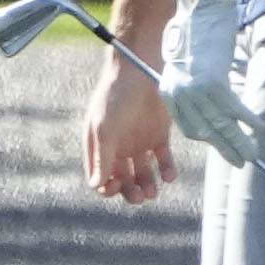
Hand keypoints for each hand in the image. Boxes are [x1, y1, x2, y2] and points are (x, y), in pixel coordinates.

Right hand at [81, 46, 176, 208]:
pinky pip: (163, 160)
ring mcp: (138, 142)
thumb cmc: (115, 96)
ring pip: (142, 174)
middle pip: (122, 180)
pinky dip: (166, 171)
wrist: (141, 69)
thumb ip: (102, 158)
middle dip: (129, 192)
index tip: (116, 185)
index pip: (100, 177)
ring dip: (147, 186)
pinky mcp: (159, 136)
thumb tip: (96, 187)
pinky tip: (168, 176)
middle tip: (139, 196)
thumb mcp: (104, 128)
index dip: (107, 188)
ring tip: (152, 191)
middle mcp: (118, 147)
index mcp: (99, 145)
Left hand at [153, 0, 264, 166]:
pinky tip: (259, 128)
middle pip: (206, 132)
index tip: (223, 145)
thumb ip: (192, 88)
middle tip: (241, 162)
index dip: (209, 139)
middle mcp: (180, 95)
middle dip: (226, 149)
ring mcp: (196, 90)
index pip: (190, 128)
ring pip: (221, 125)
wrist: (200, 10)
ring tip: (253, 154)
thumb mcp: (185, 66)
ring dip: (239, 142)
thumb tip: (212, 108)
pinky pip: (234, 109)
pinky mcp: (213, 82)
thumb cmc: (195, 35)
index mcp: (170, 93)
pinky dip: (248, 119)